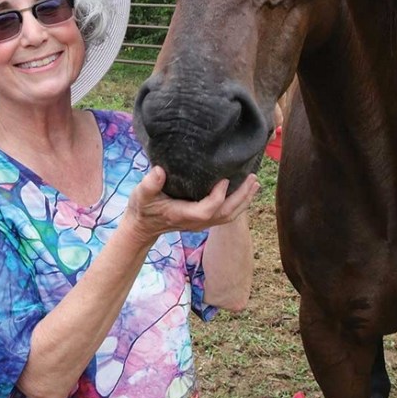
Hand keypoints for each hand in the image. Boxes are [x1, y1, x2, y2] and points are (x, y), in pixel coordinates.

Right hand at [123, 166, 259, 246]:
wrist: (143, 226)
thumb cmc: (142, 208)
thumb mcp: (141, 194)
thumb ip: (150, 184)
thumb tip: (159, 171)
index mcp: (182, 214)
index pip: (207, 210)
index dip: (218, 197)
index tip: (224, 179)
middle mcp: (196, 222)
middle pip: (225, 214)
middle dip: (241, 197)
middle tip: (252, 178)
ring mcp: (202, 223)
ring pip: (229, 216)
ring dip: (244, 200)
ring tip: (254, 183)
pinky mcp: (204, 220)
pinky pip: (226, 215)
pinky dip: (238, 204)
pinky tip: (244, 192)